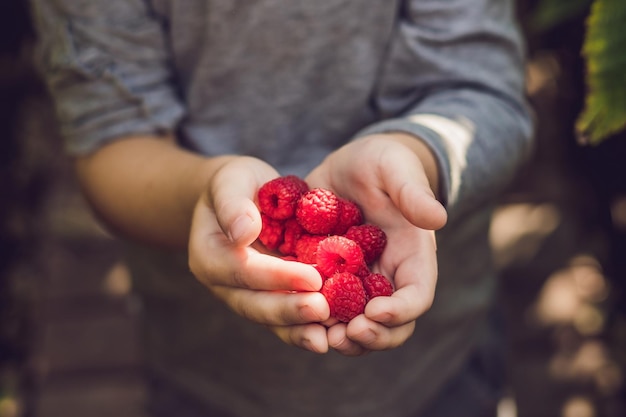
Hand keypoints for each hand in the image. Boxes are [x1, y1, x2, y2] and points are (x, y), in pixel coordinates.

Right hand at [188, 156, 330, 352]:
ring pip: (270, 319)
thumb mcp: (231, 181)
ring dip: (299, 329)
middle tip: (322, 311)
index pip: (243, 270)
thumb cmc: (237, 184)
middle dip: (289, 310)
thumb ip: (233, 204)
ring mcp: (245, 296)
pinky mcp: (268, 299)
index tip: (313, 278)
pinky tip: (331, 336)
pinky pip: (284, 320)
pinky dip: (305, 328)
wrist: (242, 197)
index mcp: (209, 256)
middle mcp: (224, 284)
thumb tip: (243, 232)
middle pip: (254, 304)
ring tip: (328, 337)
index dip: (276, 276)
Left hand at [306, 133, 447, 355]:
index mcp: (412, 256)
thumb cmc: (381, 162)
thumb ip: (413, 192)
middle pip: (389, 324)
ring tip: (319, 336)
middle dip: (370, 336)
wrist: (350, 165)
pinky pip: (323, 306)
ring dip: (341, 337)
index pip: (417, 295)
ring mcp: (356, 282)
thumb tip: (438, 218)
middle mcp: (387, 277)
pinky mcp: (327, 278)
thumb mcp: (396, 168)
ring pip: (355, 324)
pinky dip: (312, 318)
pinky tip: (294, 316)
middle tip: (343, 335)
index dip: (400, 311)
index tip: (375, 312)